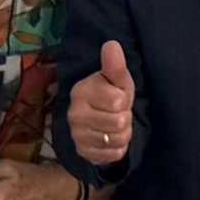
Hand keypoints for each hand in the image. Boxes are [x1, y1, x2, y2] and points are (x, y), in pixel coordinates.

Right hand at [70, 40, 137, 161]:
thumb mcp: (118, 80)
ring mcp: (77, 135)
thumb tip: (112, 44)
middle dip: (125, 119)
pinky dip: (118, 148)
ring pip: (117, 139)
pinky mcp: (83, 153)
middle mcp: (74, 114)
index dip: (124, 100)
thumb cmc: (111, 95)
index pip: (117, 101)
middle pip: (118, 122)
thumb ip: (115, 65)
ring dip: (123, 134)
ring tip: (116, 126)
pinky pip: (113, 154)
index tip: (117, 97)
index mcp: (81, 91)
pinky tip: (112, 139)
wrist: (101, 122)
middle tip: (118, 114)